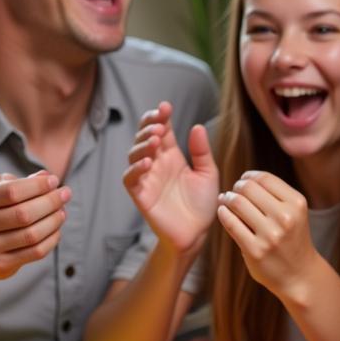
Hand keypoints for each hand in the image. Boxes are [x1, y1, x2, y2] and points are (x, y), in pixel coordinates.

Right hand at [0, 171, 69, 285]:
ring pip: (32, 234)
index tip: (55, 180)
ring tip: (63, 211)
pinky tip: (57, 229)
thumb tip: (46, 176)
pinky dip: (52, 239)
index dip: (38, 186)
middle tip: (66, 194)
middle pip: (24, 213)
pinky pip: (36, 252)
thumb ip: (17, 183)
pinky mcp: (0, 265)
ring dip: (54, 220)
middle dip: (51, 201)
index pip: (12, 191)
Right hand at [124, 102, 218, 252]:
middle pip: (144, 138)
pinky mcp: (141, 195)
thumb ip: (202, 151)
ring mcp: (147, 178)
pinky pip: (131, 179)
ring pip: (134, 155)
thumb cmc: (202, 204)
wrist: (197, 233)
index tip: (166, 107)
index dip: (160, 117)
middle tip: (160, 123)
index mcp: (172, 155)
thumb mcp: (208, 174)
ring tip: (154, 140)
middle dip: (149, 126)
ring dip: (142, 145)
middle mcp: (157, 163)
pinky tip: (148, 163)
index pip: (161, 130)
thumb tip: (197, 126)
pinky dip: (136, 169)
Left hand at [215, 171, 318, 297]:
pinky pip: (231, 224)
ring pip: (237, 203)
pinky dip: (223, 214)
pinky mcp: (255, 250)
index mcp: (297, 204)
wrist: (299, 275)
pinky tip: (223, 212)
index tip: (243, 180)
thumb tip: (244, 179)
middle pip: (248, 188)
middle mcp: (285, 217)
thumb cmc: (292, 239)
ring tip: (225, 200)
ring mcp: (270, 235)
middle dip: (237, 187)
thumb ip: (275, 195)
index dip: (249, 176)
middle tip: (233, 191)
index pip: (264, 178)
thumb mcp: (294, 213)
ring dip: (227, 199)